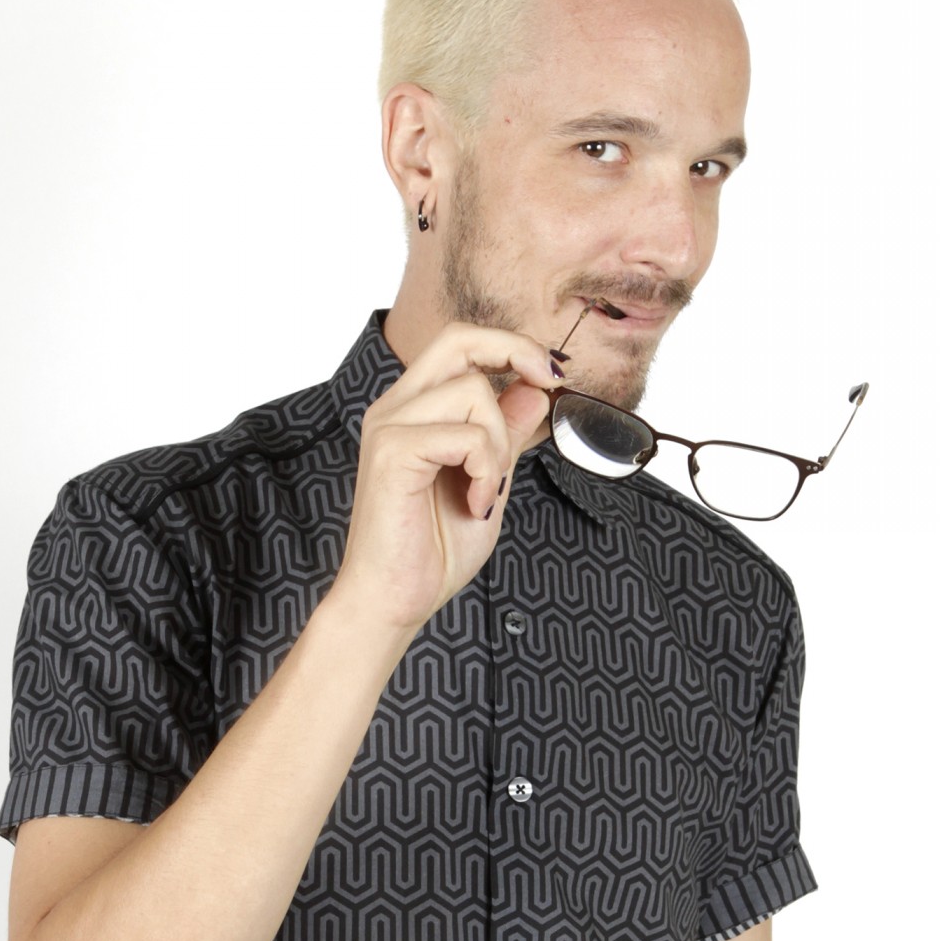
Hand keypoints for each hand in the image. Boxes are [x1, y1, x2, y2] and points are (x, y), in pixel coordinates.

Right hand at [332, 320, 559, 635]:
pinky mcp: (391, 452)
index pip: (460, 345)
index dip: (511, 346)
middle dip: (515, 351)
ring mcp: (389, 427)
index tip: (550, 375)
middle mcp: (395, 408)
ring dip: (501, 444)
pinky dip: (486, 469)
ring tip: (487, 489)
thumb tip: (535, 391)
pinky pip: (466, 435)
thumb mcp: (488, 483)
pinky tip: (476, 502)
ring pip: (474, 392)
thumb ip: (507, 436)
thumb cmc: (430, 552)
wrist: (392, 601)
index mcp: (414, 410)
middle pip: (459, 339)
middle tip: (549, 385)